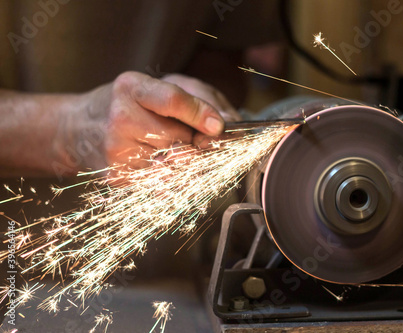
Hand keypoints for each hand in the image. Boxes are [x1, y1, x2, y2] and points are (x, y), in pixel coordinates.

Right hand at [71, 71, 227, 171]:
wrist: (77, 129)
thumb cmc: (125, 105)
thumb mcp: (155, 86)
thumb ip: (195, 97)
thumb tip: (227, 123)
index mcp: (131, 88)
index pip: (173, 101)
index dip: (200, 114)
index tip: (217, 126)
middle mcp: (120, 119)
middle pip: (179, 139)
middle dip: (194, 142)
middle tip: (192, 139)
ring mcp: (117, 151)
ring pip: (175, 165)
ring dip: (187, 162)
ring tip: (176, 152)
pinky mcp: (117, 177)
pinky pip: (162, 185)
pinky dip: (174, 178)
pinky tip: (164, 166)